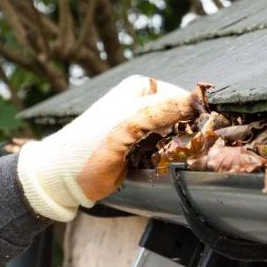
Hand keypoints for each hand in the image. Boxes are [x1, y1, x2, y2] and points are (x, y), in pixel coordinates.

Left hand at [18, 76, 193, 221]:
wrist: (63, 178)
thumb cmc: (88, 145)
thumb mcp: (129, 121)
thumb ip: (164, 108)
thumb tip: (198, 101)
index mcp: (143, 88)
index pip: (183, 96)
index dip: (195, 112)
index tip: (203, 129)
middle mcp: (147, 104)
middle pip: (183, 116)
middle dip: (188, 132)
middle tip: (187, 147)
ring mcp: (146, 128)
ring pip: (179, 136)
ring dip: (180, 148)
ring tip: (172, 156)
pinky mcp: (145, 150)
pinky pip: (168, 153)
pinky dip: (169, 159)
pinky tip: (164, 163)